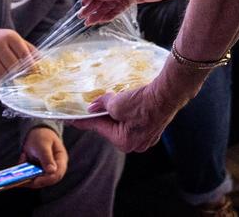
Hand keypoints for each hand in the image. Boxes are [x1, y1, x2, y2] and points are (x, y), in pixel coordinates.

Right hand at [0, 28, 33, 84]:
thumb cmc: (2, 42)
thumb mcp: (15, 41)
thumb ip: (29, 51)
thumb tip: (43, 64)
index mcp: (10, 36)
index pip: (24, 55)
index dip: (30, 66)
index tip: (34, 73)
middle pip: (13, 67)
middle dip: (17, 74)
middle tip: (19, 78)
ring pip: (1, 74)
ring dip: (5, 78)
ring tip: (6, 74)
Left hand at [19, 127, 66, 187]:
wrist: (36, 132)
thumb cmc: (42, 136)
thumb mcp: (43, 145)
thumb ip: (47, 157)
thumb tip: (52, 171)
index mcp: (61, 160)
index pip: (57, 174)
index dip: (47, 179)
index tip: (36, 180)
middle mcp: (55, 168)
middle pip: (47, 181)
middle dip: (34, 180)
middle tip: (23, 178)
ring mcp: (45, 170)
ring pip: (37, 180)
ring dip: (28, 175)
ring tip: (23, 160)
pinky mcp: (37, 172)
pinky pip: (30, 177)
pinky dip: (24, 171)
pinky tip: (23, 157)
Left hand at [70, 72, 192, 152]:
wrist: (167, 94)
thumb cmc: (142, 102)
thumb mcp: (117, 103)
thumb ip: (102, 105)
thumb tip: (93, 107)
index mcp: (124, 142)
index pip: (98, 128)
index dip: (84, 121)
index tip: (71, 120)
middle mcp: (136, 145)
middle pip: (112, 128)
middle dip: (103, 115)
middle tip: (94, 103)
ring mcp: (147, 138)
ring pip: (124, 124)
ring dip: (117, 113)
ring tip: (114, 100)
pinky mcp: (154, 128)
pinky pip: (135, 122)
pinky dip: (129, 113)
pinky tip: (129, 102)